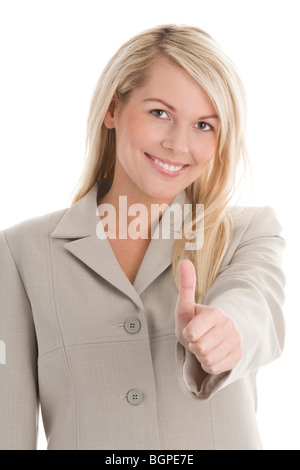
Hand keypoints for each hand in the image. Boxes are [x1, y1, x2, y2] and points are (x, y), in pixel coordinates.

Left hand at [175, 259, 242, 374]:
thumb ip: (186, 286)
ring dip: (201, 356)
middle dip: (194, 346)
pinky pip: (214, 368)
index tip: (191, 329)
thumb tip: (184, 261)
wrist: (211, 337)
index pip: (192, 334)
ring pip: (207, 359)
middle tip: (198, 339)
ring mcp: (235, 340)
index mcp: (215, 313)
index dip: (187, 335)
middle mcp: (228, 325)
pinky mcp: (238, 355)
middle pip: (200, 348)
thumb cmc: (193, 321)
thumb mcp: (185, 306)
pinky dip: (209, 364)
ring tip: (204, 346)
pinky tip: (212, 354)